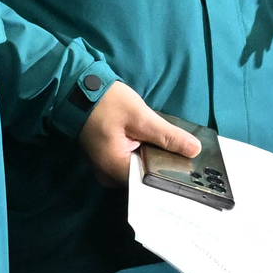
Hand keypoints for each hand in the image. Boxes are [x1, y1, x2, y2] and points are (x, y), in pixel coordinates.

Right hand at [80, 81, 199, 183]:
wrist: (78, 90)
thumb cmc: (106, 103)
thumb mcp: (140, 116)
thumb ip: (167, 136)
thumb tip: (195, 150)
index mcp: (115, 170)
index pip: (150, 183)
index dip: (172, 174)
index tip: (192, 168)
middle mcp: (109, 176)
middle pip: (145, 178)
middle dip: (166, 166)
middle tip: (189, 156)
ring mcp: (107, 169)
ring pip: (140, 170)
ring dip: (156, 159)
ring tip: (178, 150)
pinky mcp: (108, 159)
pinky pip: (132, 162)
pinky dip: (145, 154)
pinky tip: (159, 145)